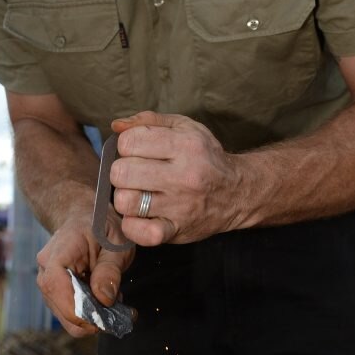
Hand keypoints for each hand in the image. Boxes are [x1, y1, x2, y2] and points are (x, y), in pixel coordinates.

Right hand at [35, 210, 134, 337]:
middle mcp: (46, 270)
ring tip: (115, 301)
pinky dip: (90, 314)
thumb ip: (110, 269)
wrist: (86, 219)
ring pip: (66, 317)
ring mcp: (48, 284)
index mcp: (59, 251)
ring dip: (93, 317)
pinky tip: (105, 300)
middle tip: (121, 311)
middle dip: (92, 317)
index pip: (56, 285)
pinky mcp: (56, 295)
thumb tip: (104, 299)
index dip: (77, 308)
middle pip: (61, 308)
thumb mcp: (115, 242)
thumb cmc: (101, 227)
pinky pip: (70, 314)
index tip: (105, 318)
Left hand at [110, 111, 242, 246]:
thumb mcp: (185, 127)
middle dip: (121, 171)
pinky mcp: (176, 230)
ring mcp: (180, 206)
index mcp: (185, 145)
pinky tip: (139, 215)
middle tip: (134, 174)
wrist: (237, 192)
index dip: (125, 145)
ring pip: (126, 202)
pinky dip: (132, 226)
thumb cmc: (205, 157)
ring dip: (125, 197)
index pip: (129, 142)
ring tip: (137, 194)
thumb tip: (116, 126)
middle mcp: (183, 176)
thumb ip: (150, 121)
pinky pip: (141, 233)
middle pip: (122, 172)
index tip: (135, 151)